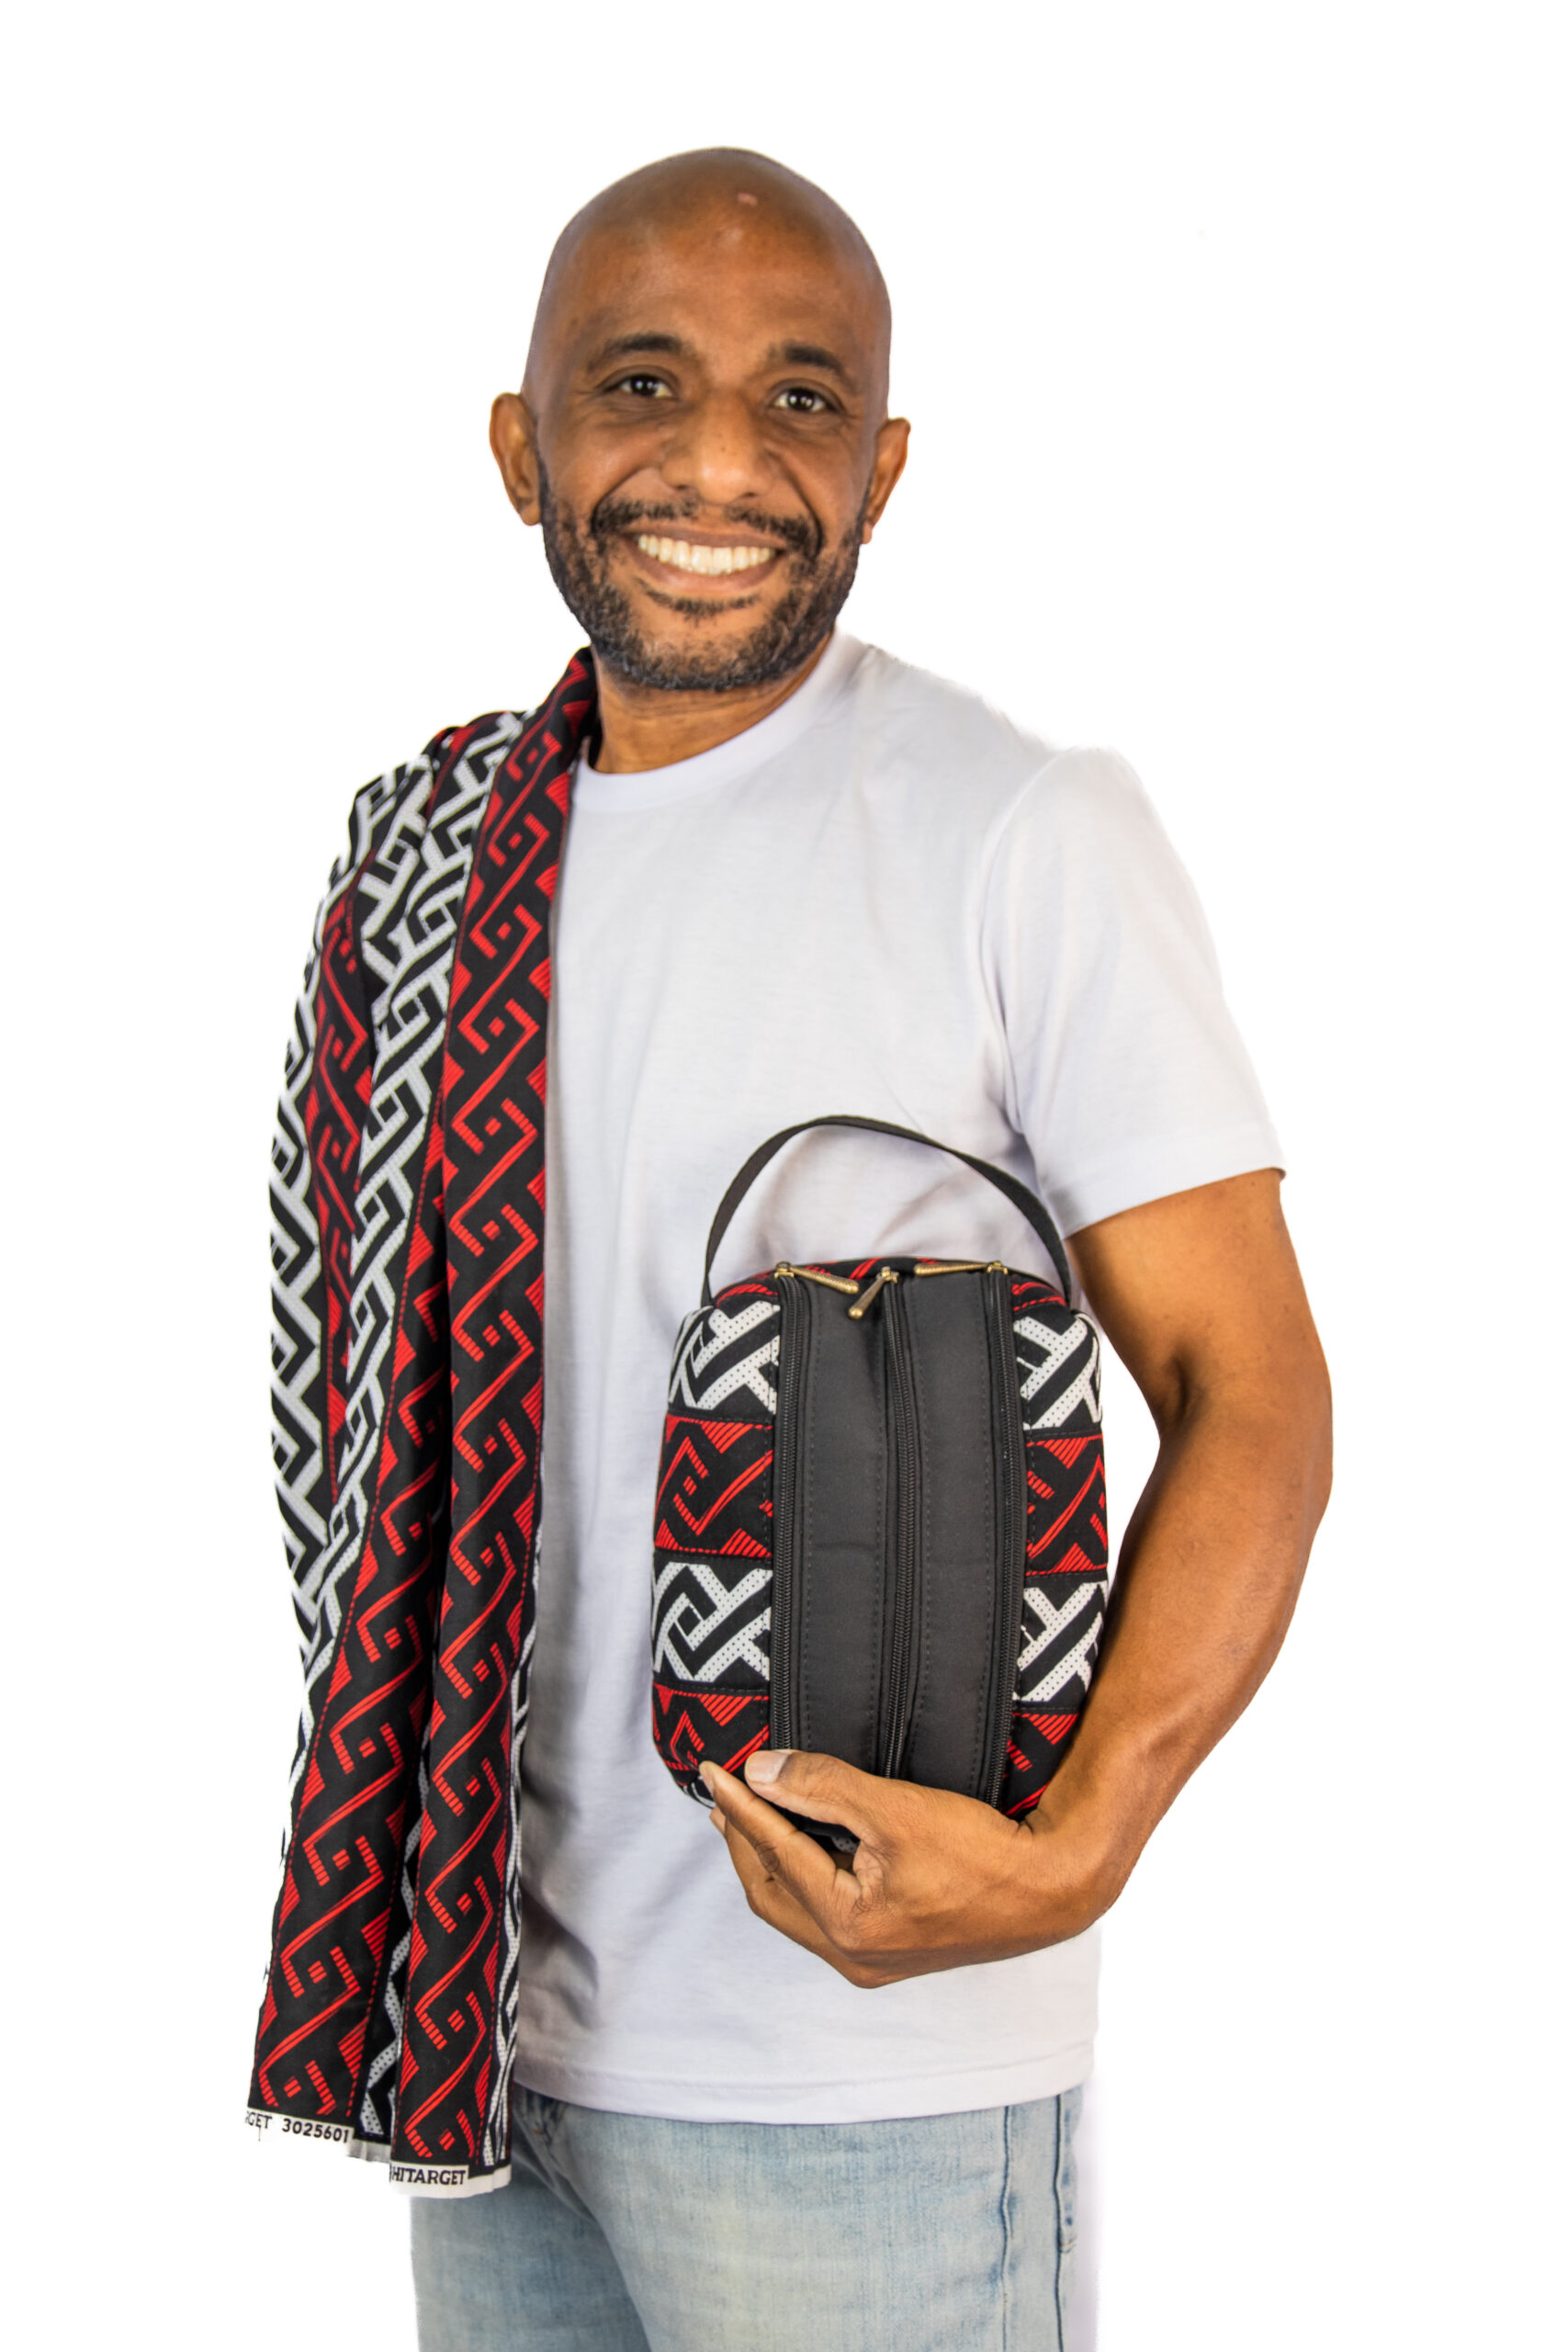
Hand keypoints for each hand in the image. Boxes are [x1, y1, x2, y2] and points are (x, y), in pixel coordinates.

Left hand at [700, 1749, 1109, 1987]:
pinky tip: (807, 1853)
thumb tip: (761, 1772)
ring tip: (752, 1821)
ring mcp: (875, 1961)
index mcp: (846, 1923)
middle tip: (723, 1798)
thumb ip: (822, 1788)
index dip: (742, 1806)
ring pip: (798, 1910)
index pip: (775, 1851)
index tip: (715, 1772)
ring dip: (772, 1863)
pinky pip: (826, 1918)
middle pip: (774, 1892)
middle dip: (745, 1843)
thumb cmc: (982, 1851)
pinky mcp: (896, 1952)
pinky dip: (804, 1880)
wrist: (1052, 1891)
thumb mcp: (894, 1807)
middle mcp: (853, 1955)